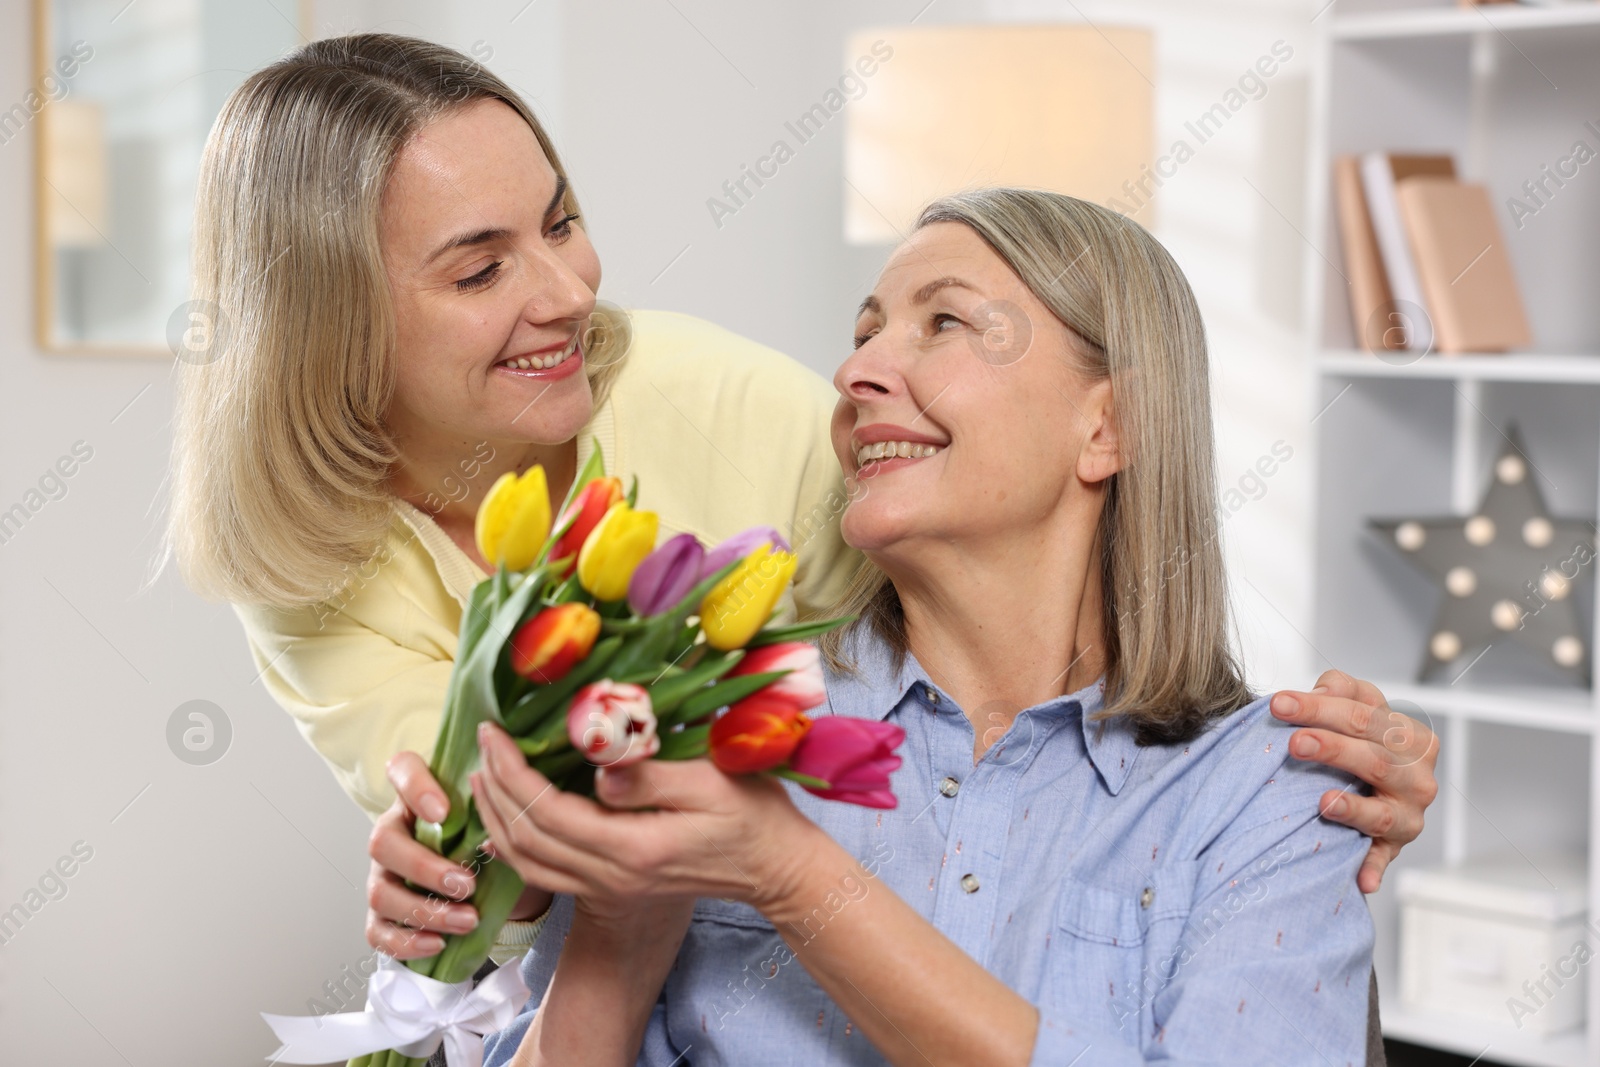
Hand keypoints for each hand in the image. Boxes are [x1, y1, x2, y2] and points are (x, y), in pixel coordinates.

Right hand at [365, 750, 550, 957]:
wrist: (490, 882)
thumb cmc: (487, 840)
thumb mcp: (496, 818)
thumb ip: (499, 808)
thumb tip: (516, 814)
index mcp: (417, 797)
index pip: (402, 770)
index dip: (415, 788)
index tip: (443, 810)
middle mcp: (393, 832)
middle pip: (382, 841)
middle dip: (426, 868)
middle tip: (468, 884)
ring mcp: (383, 875)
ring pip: (381, 892)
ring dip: (426, 910)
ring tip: (468, 919)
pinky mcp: (383, 914)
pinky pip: (378, 931)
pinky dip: (407, 941)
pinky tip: (439, 943)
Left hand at [471, 722, 823, 917]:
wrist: (775, 867)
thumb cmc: (752, 814)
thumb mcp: (710, 783)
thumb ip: (651, 778)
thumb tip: (598, 771)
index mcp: (633, 849)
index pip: (548, 814)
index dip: (512, 772)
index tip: (495, 733)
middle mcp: (612, 877)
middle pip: (526, 841)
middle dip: (494, 790)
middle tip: (482, 743)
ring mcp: (610, 886)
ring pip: (529, 863)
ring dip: (497, 819)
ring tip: (484, 776)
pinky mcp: (613, 885)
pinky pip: (547, 872)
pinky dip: (517, 844)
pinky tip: (510, 818)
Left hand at [1270, 670, 1438, 893]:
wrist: (1375, 783)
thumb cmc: (1359, 740)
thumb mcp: (1355, 706)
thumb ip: (1340, 689)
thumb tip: (1320, 691)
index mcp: (1409, 736)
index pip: (1364, 715)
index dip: (1320, 707)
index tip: (1278, 704)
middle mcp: (1416, 776)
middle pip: (1374, 759)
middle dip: (1333, 748)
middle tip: (1295, 743)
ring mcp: (1409, 814)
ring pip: (1381, 810)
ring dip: (1351, 808)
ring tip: (1323, 802)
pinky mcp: (1394, 847)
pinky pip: (1382, 858)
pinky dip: (1372, 868)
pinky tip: (1361, 879)